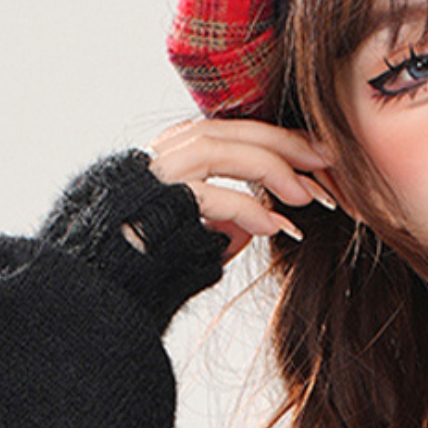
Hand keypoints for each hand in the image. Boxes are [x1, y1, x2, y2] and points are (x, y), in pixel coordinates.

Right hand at [138, 115, 342, 255]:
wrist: (100, 296)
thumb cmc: (142, 273)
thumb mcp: (192, 243)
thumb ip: (221, 227)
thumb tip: (256, 224)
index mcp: (170, 157)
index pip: (230, 134)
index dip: (277, 140)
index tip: (317, 156)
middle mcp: (157, 157)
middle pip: (228, 130)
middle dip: (283, 143)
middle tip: (327, 161)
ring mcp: (150, 179)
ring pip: (217, 150)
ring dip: (269, 168)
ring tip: (306, 196)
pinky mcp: (149, 206)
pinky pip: (205, 196)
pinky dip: (246, 208)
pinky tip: (276, 226)